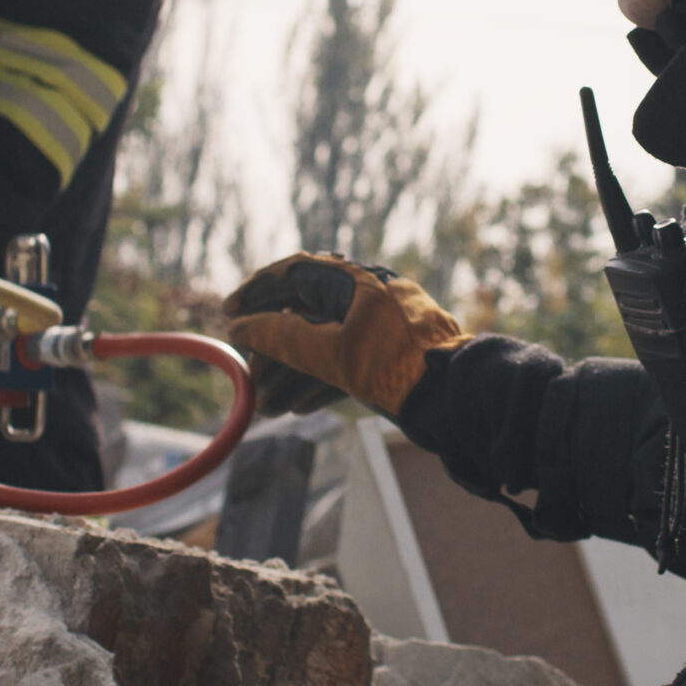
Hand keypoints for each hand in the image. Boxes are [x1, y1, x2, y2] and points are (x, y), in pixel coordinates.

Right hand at [222, 254, 466, 417]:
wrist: (456, 397)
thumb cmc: (395, 366)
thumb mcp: (328, 353)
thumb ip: (280, 337)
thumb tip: (239, 327)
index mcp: (356, 280)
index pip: (294, 274)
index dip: (257, 292)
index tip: (229, 314)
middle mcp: (367, 296)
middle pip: (306, 315)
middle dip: (273, 349)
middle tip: (247, 374)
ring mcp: (379, 325)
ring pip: (324, 344)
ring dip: (293, 375)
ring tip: (266, 409)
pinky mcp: (389, 354)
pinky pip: (347, 362)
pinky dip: (320, 383)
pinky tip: (298, 411)